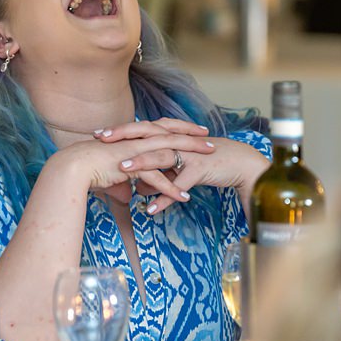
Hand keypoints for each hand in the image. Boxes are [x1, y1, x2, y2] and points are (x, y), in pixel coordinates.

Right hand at [54, 118, 215, 205]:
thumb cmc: (87, 170)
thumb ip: (123, 184)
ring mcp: (135, 152)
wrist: (71, 168)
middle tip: (211, 142)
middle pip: (171, 136)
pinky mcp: (131, 166)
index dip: (179, 130)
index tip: (195, 132)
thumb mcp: (110, 177)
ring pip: (169, 153)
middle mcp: (136, 141)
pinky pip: (156, 178)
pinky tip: (184, 198)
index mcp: (133, 138)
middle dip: (193, 139)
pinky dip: (171, 189)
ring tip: (209, 164)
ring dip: (190, 158)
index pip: (161, 129)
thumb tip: (127, 195)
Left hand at [99, 121, 268, 214]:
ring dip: (141, 164)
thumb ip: (161, 176)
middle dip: (123, 138)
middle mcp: (179, 141)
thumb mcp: (181, 170)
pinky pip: (180, 183)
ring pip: (162, 156)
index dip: (121, 131)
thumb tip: (141, 191)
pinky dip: (165, 197)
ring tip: (121, 170)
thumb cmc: (211, 165)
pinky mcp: (202, 167)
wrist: (242, 166)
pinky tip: (151, 210)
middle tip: (101, 141)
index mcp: (172, 137)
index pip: (142, 130)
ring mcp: (190, 153)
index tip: (98, 134)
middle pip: (148, 136)